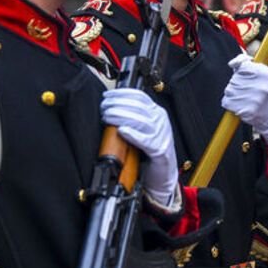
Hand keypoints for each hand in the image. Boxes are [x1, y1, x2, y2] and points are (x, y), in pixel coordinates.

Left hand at [101, 89, 177, 206]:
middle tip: (104, 108)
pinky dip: (133, 134)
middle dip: (117, 105)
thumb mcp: (143, 129)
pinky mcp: (159, 150)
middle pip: (138, 107)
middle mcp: (161, 121)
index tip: (107, 95)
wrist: (163, 173)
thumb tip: (111, 107)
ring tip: (107, 117)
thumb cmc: (150, 151)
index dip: (122, 94)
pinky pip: (145, 140)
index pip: (140, 96)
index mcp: (157, 113)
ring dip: (121, 117)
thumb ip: (133, 117)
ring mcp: (162, 135)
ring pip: (141, 121)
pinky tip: (122, 131)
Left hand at [222, 54, 267, 151]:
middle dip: (238, 83)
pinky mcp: (244, 111)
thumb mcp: (260, 72)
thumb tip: (231, 63)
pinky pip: (226, 101)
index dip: (241, 70)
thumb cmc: (263, 89)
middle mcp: (262, 87)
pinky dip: (230, 102)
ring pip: (229, 89)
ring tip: (245, 97)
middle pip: (234, 78)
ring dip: (233, 93)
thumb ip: (244, 62)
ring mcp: (253, 100)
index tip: (247, 76)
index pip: (243, 65)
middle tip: (249, 90)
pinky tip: (240, 104)